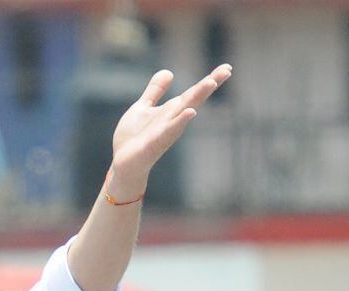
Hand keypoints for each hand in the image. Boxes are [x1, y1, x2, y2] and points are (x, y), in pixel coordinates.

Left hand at [109, 65, 231, 194]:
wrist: (121, 164)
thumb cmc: (133, 138)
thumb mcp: (142, 108)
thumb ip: (155, 92)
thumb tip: (169, 72)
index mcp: (171, 110)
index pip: (194, 92)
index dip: (210, 80)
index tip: (227, 67)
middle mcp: (173, 119)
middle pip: (194, 98)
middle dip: (209, 84)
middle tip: (227, 70)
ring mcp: (166, 131)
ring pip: (185, 111)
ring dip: (198, 97)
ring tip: (211, 82)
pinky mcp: (155, 144)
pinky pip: (169, 131)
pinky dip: (180, 121)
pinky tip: (191, 112)